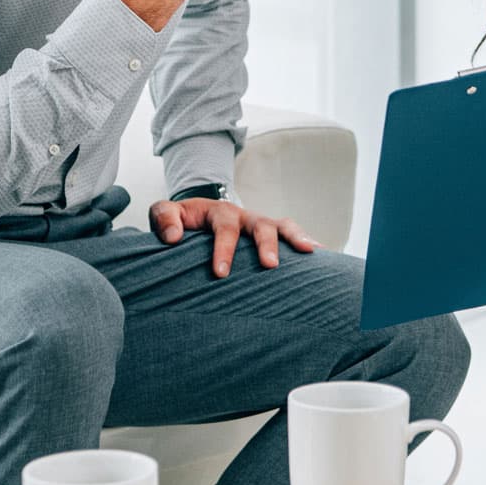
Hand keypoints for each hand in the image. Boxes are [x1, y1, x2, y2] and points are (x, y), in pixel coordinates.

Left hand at [148, 197, 320, 276]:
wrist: (194, 216)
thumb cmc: (180, 221)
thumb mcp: (165, 214)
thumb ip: (164, 219)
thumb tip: (174, 237)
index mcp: (218, 211)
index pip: (224, 227)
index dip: (224, 248)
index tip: (221, 273)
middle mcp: (242, 215)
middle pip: (260, 224)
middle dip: (266, 244)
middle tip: (270, 265)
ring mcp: (257, 223)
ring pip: (281, 225)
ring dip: (294, 237)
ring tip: (309, 251)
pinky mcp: (268, 233)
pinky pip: (290, 232)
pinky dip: (306, 239)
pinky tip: (321, 253)